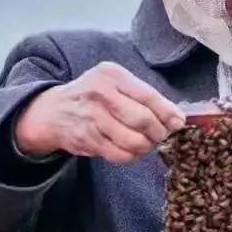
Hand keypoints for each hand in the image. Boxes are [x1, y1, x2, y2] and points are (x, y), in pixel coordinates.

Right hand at [14, 62, 186, 163]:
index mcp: (111, 75)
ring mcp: (92, 118)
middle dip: (158, 132)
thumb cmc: (93, 96)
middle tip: (161, 135)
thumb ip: (143, 96)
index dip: (167, 112)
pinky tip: (132, 151)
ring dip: (146, 146)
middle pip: (142, 119)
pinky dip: (132, 156)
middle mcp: (100, 93)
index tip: (178, 123)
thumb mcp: (114, 83)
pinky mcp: (88, 139)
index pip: (148, 95)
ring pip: (133, 140)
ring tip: (147, 143)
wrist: (53, 111)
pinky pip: (120, 155)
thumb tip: (177, 118)